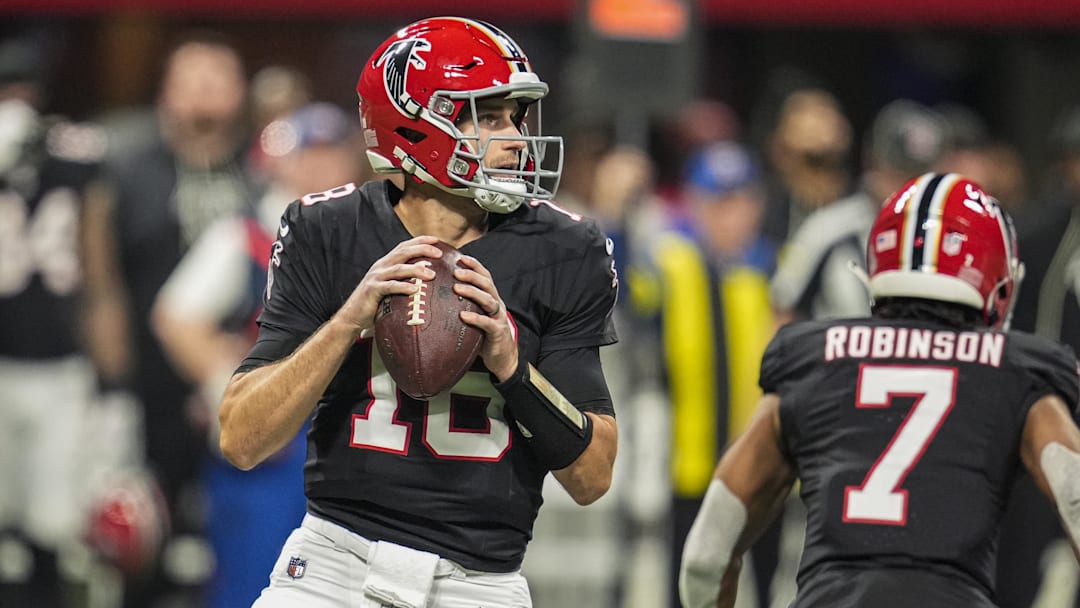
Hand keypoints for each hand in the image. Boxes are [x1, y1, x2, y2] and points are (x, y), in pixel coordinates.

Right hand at [336, 236, 442, 334]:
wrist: (352, 316)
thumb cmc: (376, 303)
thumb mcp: (391, 288)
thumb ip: (404, 281)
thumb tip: (429, 281)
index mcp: (386, 263)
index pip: (404, 247)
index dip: (420, 241)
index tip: (436, 239)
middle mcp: (381, 266)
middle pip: (403, 252)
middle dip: (422, 249)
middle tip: (439, 253)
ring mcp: (376, 277)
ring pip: (399, 268)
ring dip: (416, 270)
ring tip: (432, 274)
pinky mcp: (372, 290)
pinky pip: (390, 286)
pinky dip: (403, 287)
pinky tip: (415, 289)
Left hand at [453, 255, 517, 380]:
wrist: (502, 357)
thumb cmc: (484, 334)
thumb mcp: (476, 315)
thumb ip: (465, 304)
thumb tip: (439, 294)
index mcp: (491, 297)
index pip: (485, 276)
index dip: (474, 265)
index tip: (460, 257)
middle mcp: (497, 304)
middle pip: (487, 284)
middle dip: (472, 275)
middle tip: (456, 271)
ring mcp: (499, 317)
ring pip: (488, 300)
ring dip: (472, 292)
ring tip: (457, 288)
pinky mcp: (498, 332)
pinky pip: (487, 323)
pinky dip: (476, 318)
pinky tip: (463, 316)